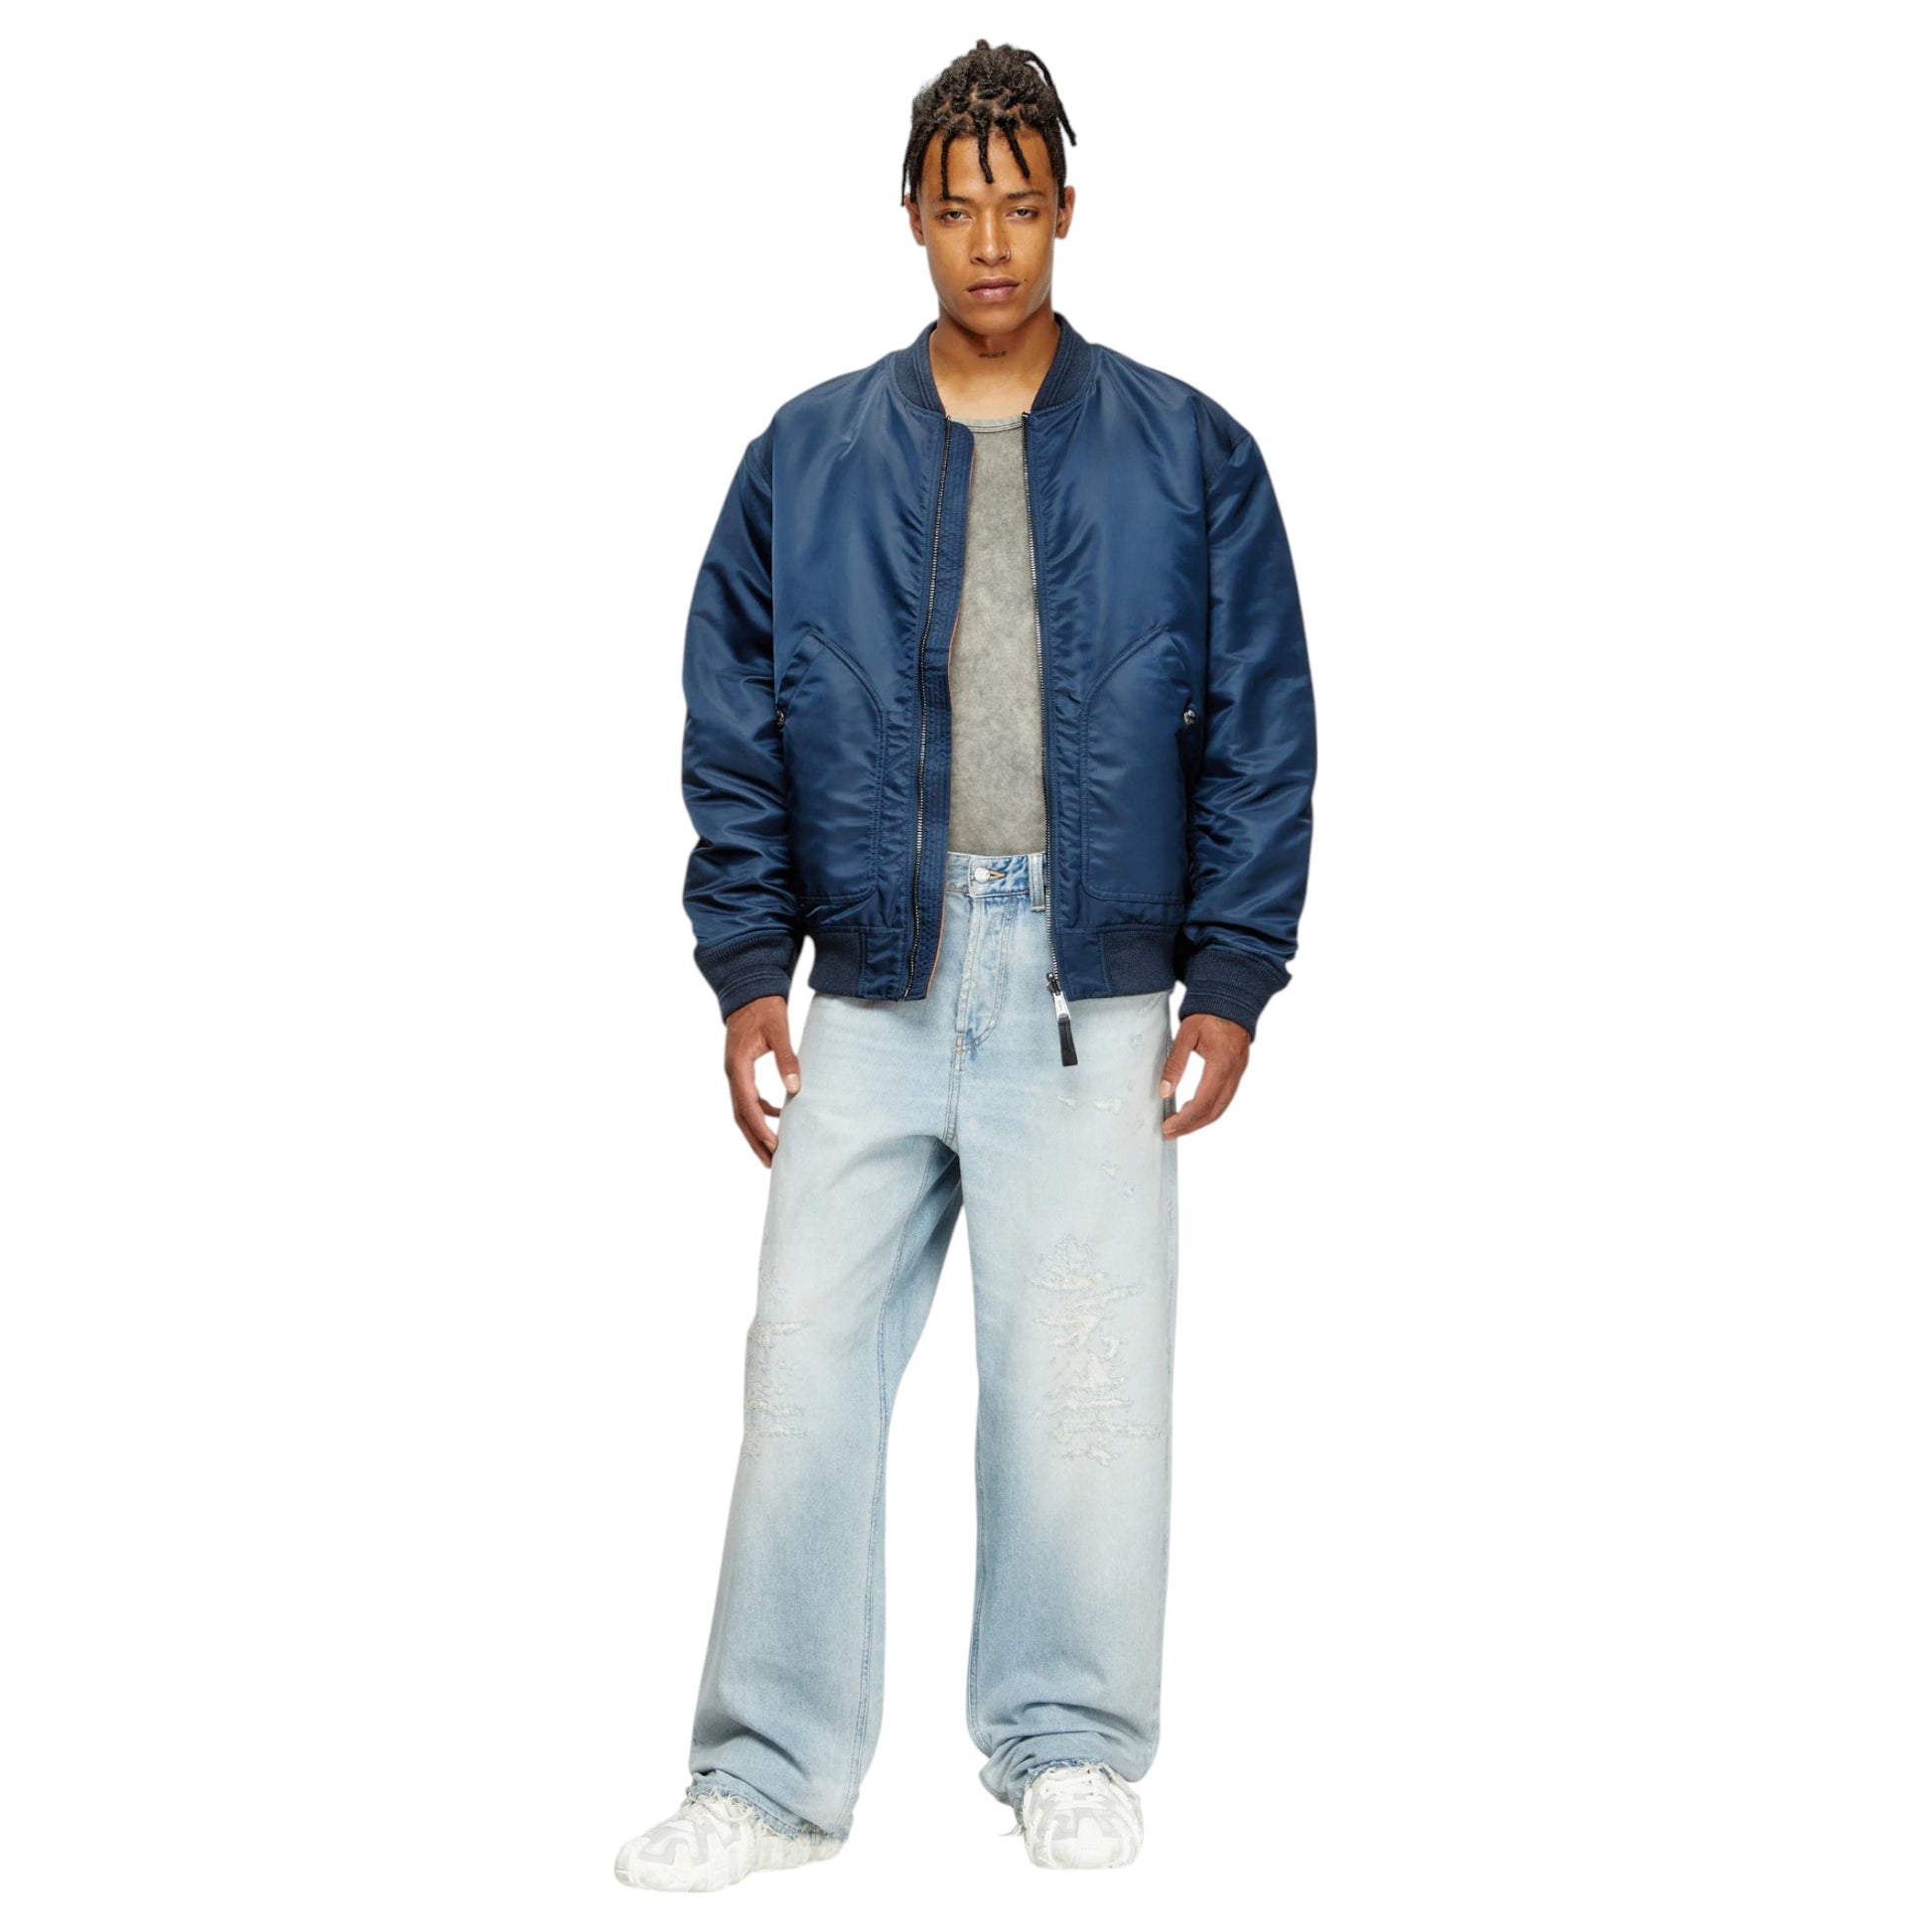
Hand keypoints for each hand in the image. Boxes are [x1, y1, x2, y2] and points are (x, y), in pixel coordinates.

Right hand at [723, 995, 801, 1167]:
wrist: (749, 990)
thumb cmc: (764, 1008)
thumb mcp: (779, 1030)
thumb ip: (787, 1058)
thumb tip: (794, 1088)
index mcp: (739, 1065)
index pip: (747, 1104)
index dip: (760, 1127)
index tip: (774, 1144)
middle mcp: (732, 1073)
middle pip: (740, 1115)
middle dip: (755, 1140)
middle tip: (771, 1162)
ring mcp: (734, 1072)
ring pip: (742, 1110)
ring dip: (755, 1131)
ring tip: (772, 1151)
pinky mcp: (741, 1070)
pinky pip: (747, 1098)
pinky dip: (760, 1111)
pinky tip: (777, 1116)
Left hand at [1158, 1012, 1250, 1137]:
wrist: (1232, 998)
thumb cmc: (1208, 1013)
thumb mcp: (1186, 1035)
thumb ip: (1175, 1063)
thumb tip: (1164, 1091)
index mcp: (1221, 1063)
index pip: (1203, 1102)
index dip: (1185, 1119)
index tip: (1167, 1127)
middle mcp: (1233, 1072)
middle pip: (1214, 1111)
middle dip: (1191, 1126)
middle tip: (1169, 1133)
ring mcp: (1238, 1073)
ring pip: (1222, 1108)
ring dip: (1200, 1121)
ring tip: (1179, 1127)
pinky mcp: (1237, 1072)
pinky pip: (1225, 1098)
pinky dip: (1210, 1110)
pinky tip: (1194, 1111)